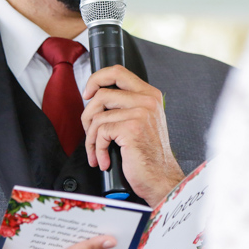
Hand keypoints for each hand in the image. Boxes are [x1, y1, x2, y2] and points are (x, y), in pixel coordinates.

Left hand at [82, 65, 184, 206]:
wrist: (161, 177)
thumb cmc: (149, 154)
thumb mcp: (143, 121)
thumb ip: (127, 106)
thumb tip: (96, 100)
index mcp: (150, 95)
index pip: (117, 72)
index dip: (96, 79)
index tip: (88, 93)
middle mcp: (147, 100)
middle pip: (101, 93)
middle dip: (87, 115)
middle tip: (89, 132)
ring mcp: (140, 113)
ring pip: (97, 116)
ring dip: (90, 138)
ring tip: (96, 151)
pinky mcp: (131, 128)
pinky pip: (100, 132)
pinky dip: (97, 149)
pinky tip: (104, 160)